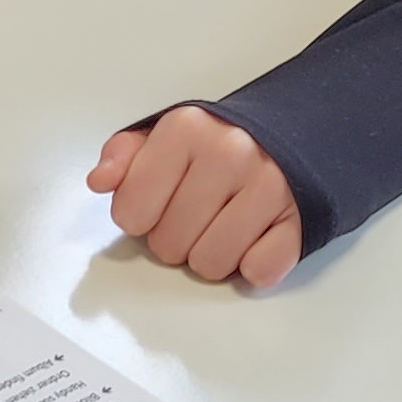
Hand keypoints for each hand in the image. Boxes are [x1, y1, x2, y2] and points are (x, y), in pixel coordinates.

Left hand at [88, 108, 302, 289]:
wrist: (298, 135)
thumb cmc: (219, 144)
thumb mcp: (165, 137)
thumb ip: (123, 156)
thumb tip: (100, 180)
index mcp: (185, 130)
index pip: (131, 213)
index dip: (140, 218)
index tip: (159, 204)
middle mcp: (229, 153)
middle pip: (168, 246)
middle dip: (176, 239)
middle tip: (198, 215)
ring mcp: (269, 185)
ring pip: (210, 265)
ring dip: (211, 257)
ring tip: (223, 225)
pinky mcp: (301, 218)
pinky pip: (258, 271)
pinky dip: (253, 265)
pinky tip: (255, 237)